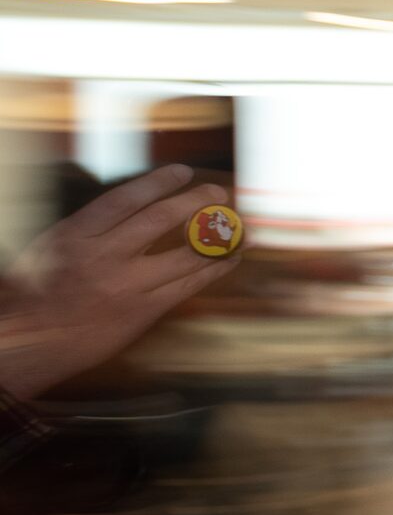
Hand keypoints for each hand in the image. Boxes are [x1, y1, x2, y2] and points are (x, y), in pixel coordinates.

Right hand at [0, 167, 238, 399]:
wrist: (29, 343)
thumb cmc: (34, 293)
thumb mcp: (51, 248)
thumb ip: (92, 228)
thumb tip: (135, 206)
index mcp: (76, 235)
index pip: (126, 198)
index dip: (158, 182)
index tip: (182, 172)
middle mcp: (104, 256)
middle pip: (161, 220)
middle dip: (195, 202)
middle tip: (218, 194)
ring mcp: (126, 285)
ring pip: (185, 255)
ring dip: (218, 240)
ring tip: (241, 230)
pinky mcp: (143, 311)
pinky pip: (188, 285)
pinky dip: (214, 270)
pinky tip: (231, 260)